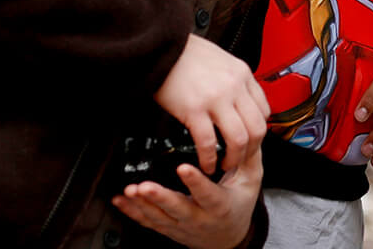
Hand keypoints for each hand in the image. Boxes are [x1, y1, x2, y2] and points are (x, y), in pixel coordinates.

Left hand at [113, 143, 261, 248]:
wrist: (229, 239)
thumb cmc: (239, 205)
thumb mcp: (251, 182)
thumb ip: (249, 158)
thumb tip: (250, 134)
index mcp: (220, 206)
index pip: (208, 194)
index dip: (195, 183)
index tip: (183, 168)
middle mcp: (199, 218)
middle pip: (177, 209)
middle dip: (159, 198)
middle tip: (144, 186)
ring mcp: (181, 226)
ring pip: (159, 218)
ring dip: (142, 205)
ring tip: (130, 190)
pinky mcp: (168, 229)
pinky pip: (148, 223)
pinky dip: (132, 213)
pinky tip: (120, 201)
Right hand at [152, 34, 269, 177]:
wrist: (160, 45)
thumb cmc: (185, 53)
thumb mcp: (220, 60)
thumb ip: (232, 80)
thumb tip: (238, 102)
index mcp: (242, 74)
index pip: (264, 110)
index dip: (258, 132)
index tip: (249, 142)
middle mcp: (234, 86)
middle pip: (257, 128)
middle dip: (251, 150)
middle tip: (240, 159)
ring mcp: (216, 98)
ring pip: (239, 139)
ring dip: (233, 158)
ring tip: (224, 165)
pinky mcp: (194, 109)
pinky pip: (208, 142)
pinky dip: (209, 159)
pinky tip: (205, 164)